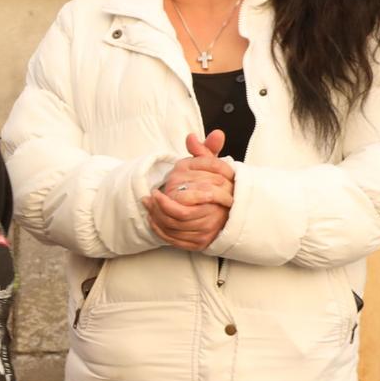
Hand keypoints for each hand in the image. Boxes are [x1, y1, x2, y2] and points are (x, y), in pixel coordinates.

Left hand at [146, 131, 233, 250]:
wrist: (233, 205)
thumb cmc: (218, 181)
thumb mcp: (212, 164)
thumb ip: (203, 150)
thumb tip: (191, 137)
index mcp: (215, 201)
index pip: (183, 210)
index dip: (164, 203)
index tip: (154, 193)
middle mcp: (213, 220)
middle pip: (176, 221)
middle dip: (157, 210)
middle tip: (147, 199)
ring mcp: (207, 233)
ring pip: (174, 231)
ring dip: (156, 219)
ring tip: (148, 207)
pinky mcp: (200, 243)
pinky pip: (176, 241)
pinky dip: (161, 232)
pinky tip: (154, 220)